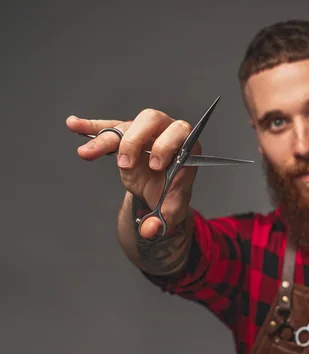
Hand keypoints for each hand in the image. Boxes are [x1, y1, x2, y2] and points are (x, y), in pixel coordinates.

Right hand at [66, 109, 200, 238]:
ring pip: (125, 126)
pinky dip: (90, 126)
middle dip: (136, 140)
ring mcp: (145, 131)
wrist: (160, 193)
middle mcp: (166, 132)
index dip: (166, 145)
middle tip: (125, 165)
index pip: (180, 132)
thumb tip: (149, 230)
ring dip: (106, 140)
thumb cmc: (170, 196)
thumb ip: (163, 221)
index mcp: (186, 146)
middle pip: (152, 119)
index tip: (156, 166)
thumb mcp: (170, 212)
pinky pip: (107, 127)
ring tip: (87, 153)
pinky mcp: (126, 135)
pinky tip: (74, 124)